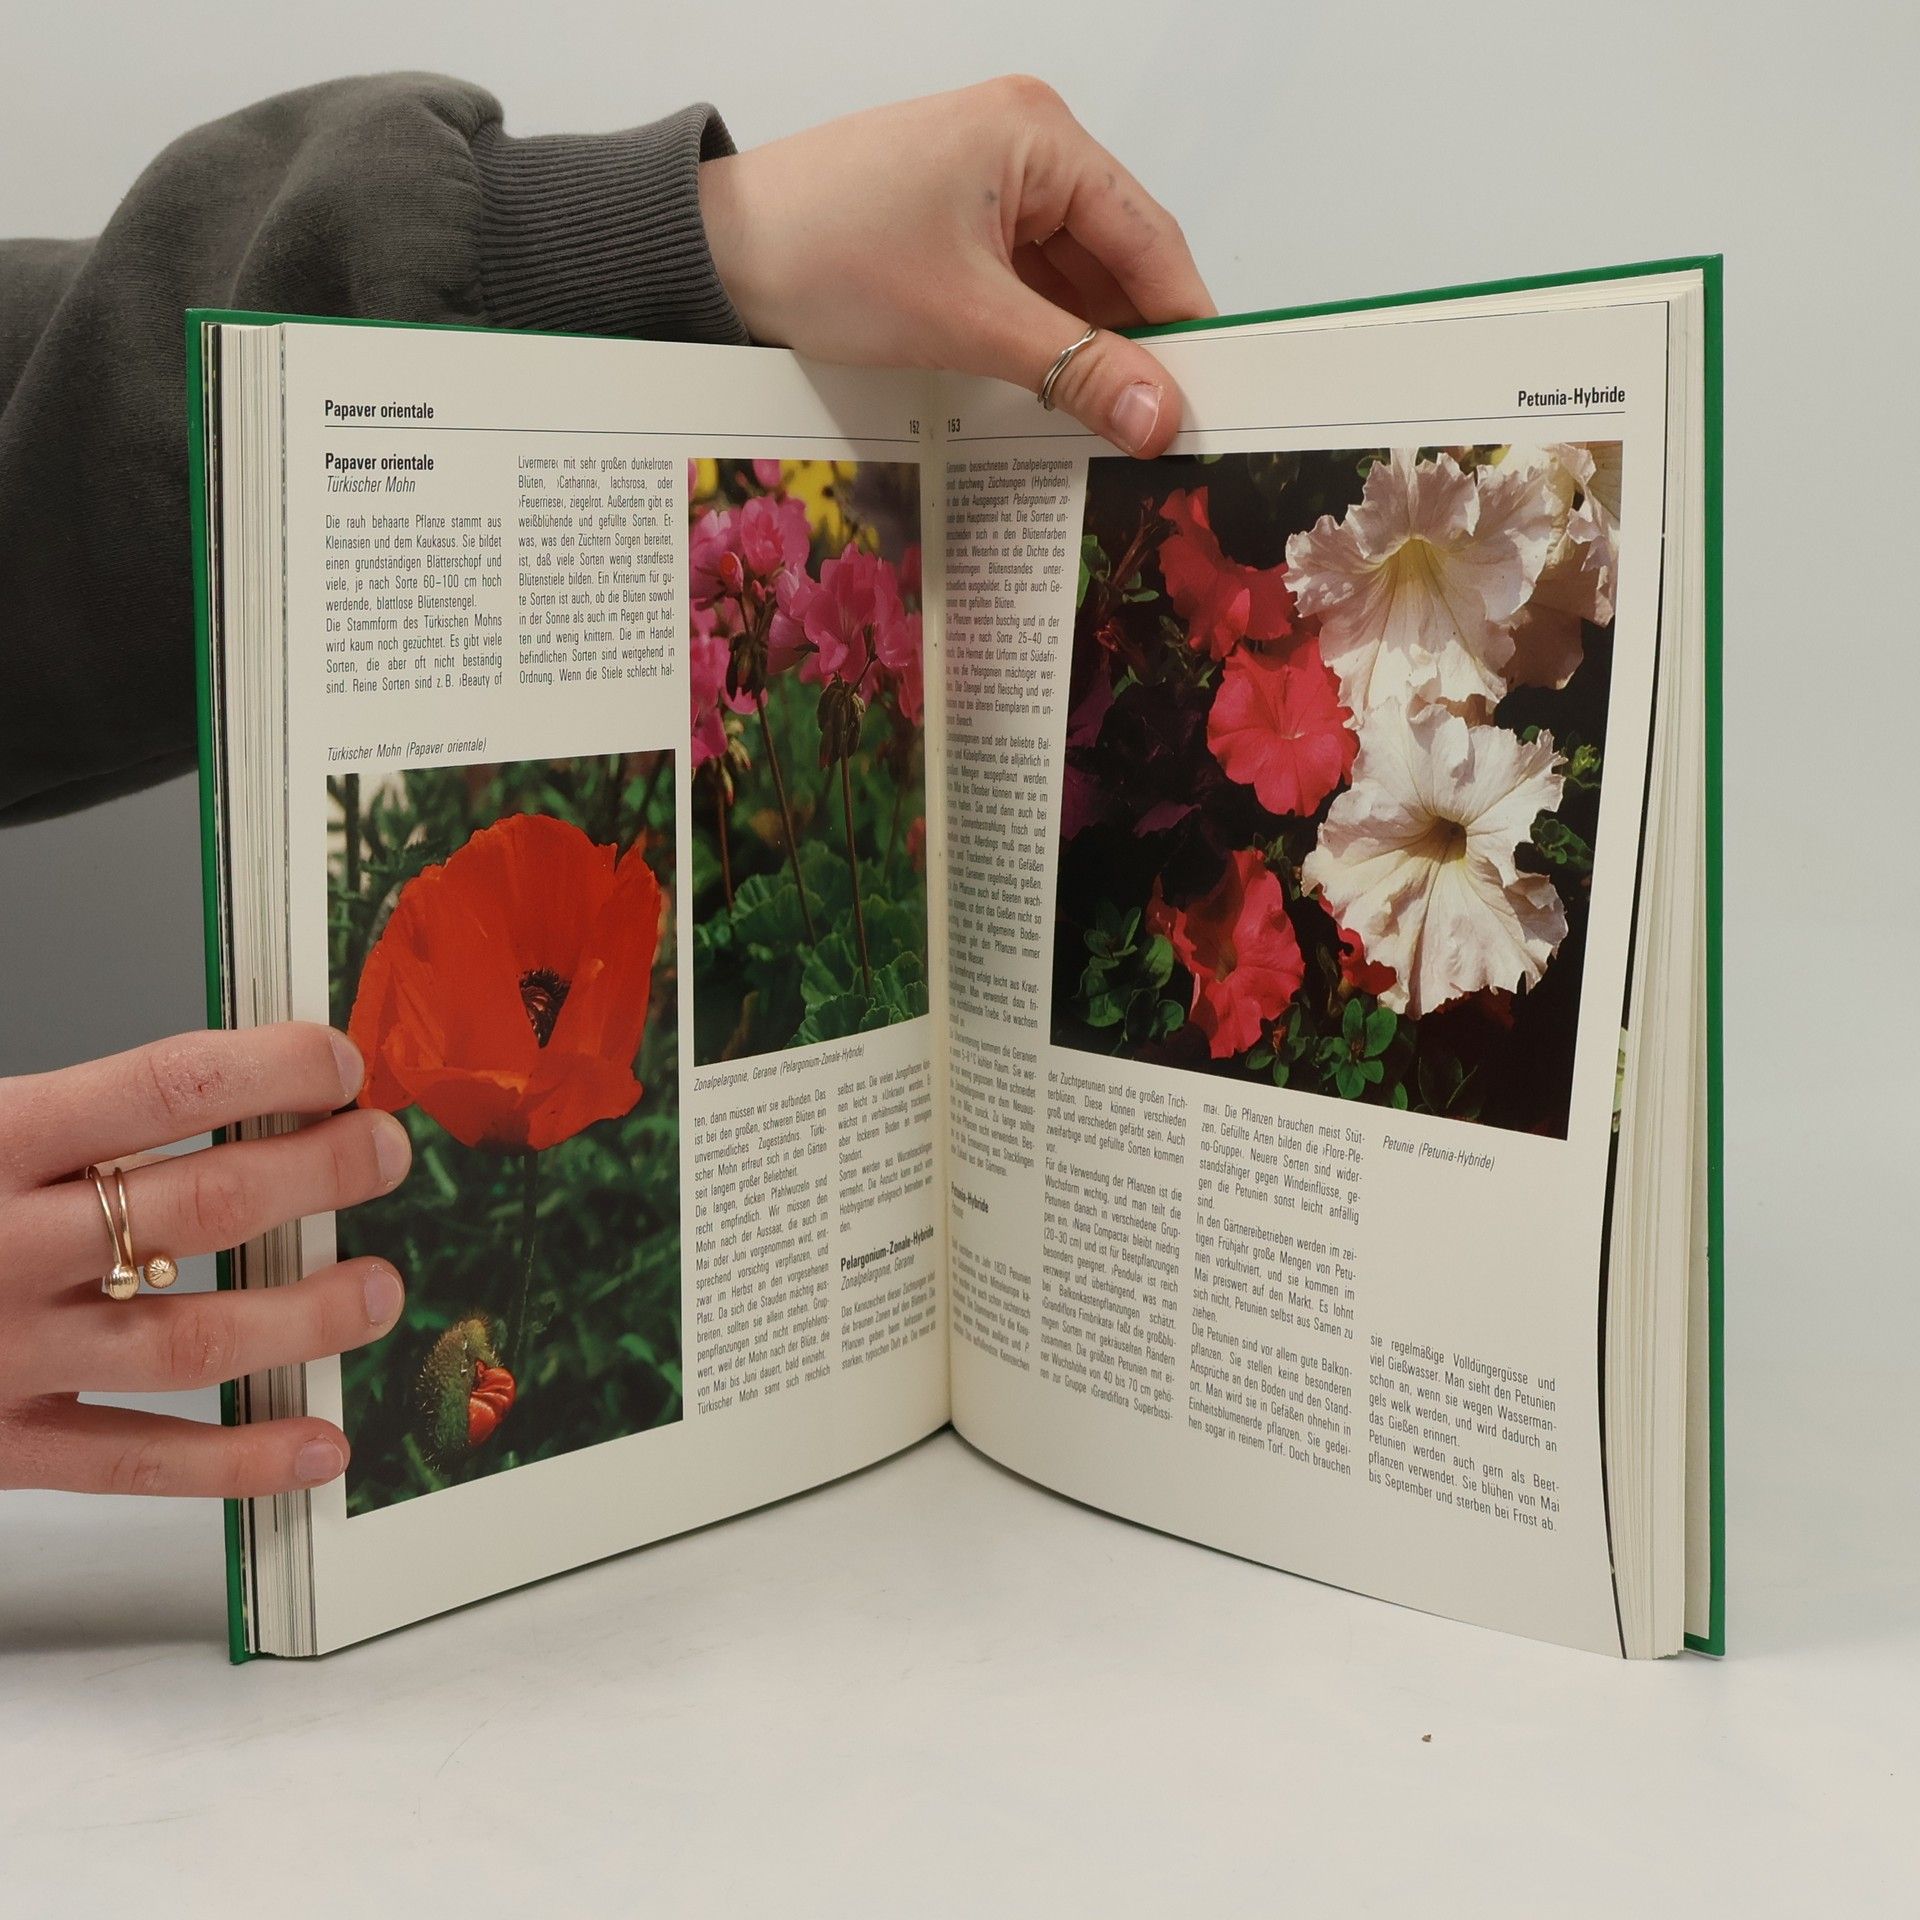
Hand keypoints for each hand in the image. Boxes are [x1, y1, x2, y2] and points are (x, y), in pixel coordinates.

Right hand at [0, 1024, 409, 1496]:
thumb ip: (70, 1110)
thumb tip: (224, 1079)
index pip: (168, 1085)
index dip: (276, 1068)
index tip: (338, 1063)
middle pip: (207, 1204)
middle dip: (324, 1174)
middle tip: (385, 1153)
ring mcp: (0, 1355)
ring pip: (195, 1339)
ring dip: (310, 1316)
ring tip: (378, 1290)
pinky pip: (134, 1462)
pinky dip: (238, 1461)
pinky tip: (317, 1443)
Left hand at [699, 76, 1215, 456]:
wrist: (711, 254)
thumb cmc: (827, 256)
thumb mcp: (967, 319)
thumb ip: (1075, 369)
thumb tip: (1163, 418)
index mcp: (1042, 136)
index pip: (1150, 239)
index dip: (1186, 325)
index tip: (1214, 401)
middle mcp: (1027, 147)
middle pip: (1117, 262)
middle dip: (1136, 346)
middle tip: (1165, 433)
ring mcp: (991, 188)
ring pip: (1072, 283)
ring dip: (1087, 353)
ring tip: (1114, 430)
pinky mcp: (957, 228)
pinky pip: (1027, 290)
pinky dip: (1043, 344)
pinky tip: (1055, 402)